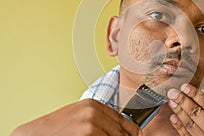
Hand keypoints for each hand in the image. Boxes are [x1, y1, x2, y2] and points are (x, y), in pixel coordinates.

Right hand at [11, 99, 141, 135]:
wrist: (34, 134)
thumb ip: (100, 120)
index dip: (134, 132)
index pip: (125, 120)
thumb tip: (119, 131)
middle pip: (122, 133)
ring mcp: (91, 124)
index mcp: (94, 105)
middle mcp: (95, 112)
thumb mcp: (81, 117)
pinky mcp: (88, 135)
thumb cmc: (56, 129)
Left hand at [167, 84, 203, 135]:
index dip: (195, 93)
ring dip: (178, 111)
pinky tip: (173, 118)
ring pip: (188, 123)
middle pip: (195, 112)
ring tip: (171, 101)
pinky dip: (179, 127)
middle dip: (182, 100)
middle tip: (173, 91)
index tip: (186, 86)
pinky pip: (187, 135)